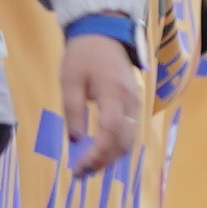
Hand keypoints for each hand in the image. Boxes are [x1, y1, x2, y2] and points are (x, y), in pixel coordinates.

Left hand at [61, 33, 142, 171]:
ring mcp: (136, 103)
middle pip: (123, 141)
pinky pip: (130, 132)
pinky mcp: (135, 104)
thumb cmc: (82, 56)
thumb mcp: (70, 81)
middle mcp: (131, 101)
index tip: (80, 167)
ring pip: (130, 139)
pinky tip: (101, 153)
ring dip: (111, 157)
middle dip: (103, 161)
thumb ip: (73, 110)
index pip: (110, 132)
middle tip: (81, 173)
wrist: (104, 34)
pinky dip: (117, 146)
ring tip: (89, 167)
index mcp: (113, 93)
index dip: (97, 153)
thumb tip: (76, 140)